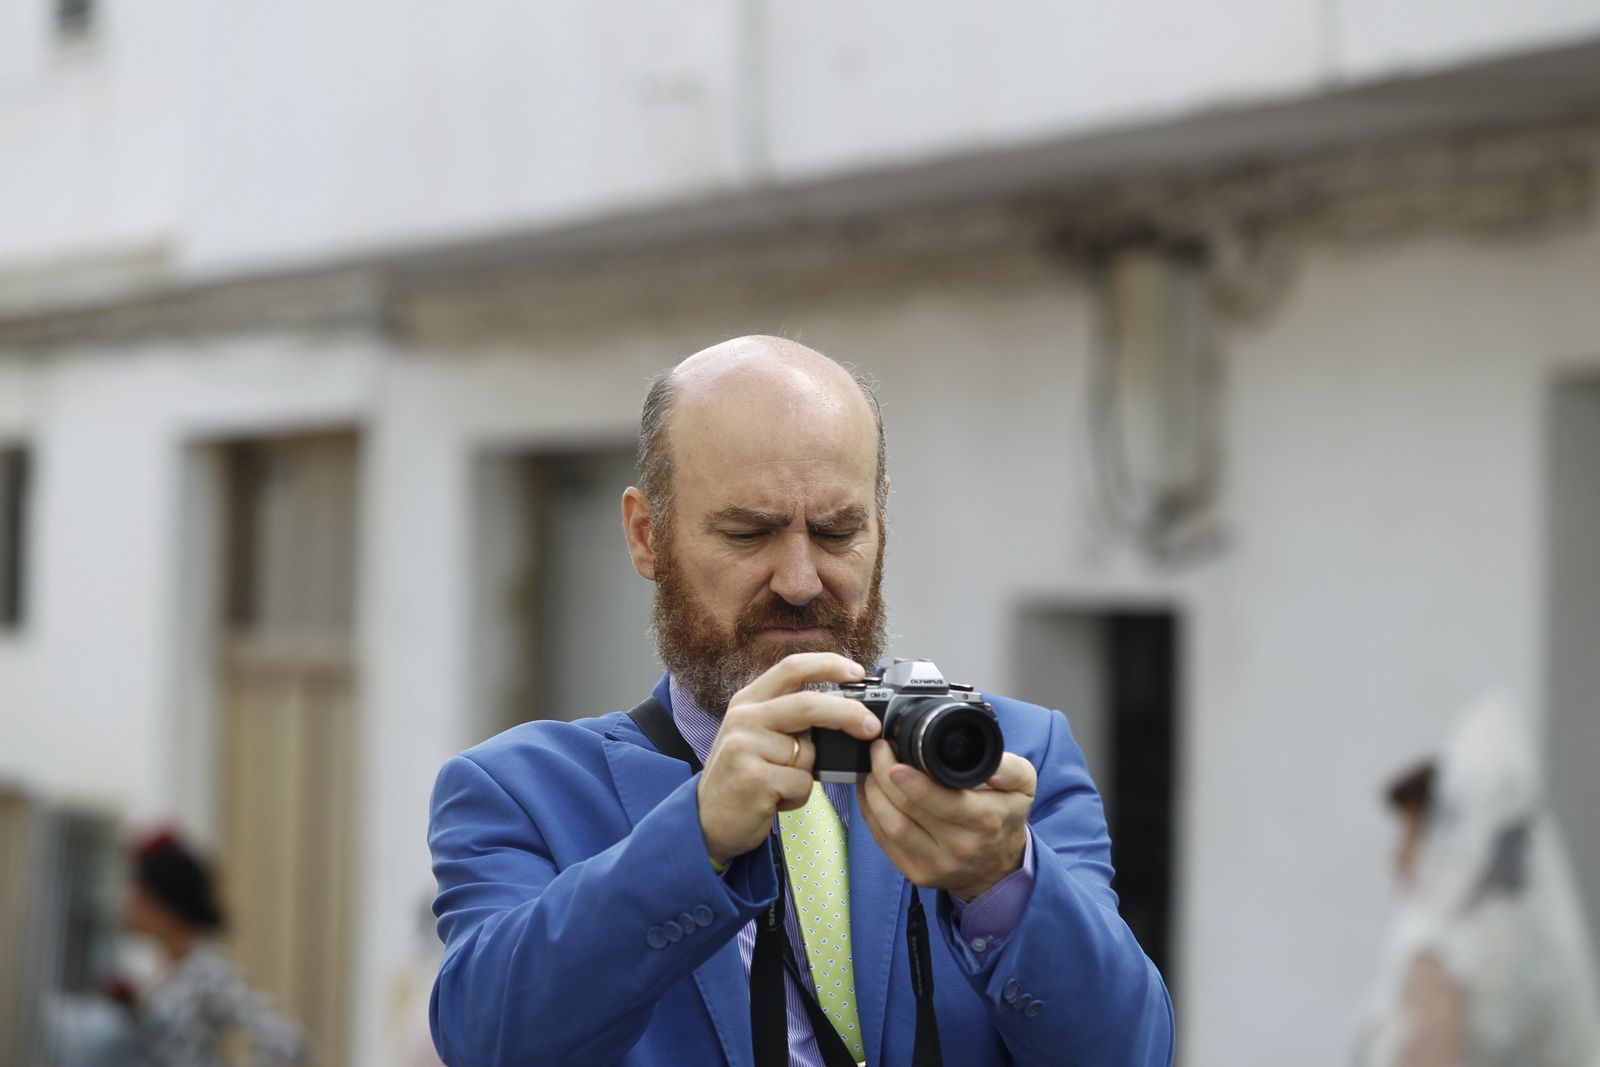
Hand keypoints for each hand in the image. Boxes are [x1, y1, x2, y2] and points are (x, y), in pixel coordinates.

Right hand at [697, 652, 881, 866]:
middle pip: (808, 704)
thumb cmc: (742, 776)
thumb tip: (843, 709)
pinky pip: (801, 782)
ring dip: (807, 774)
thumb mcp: (757, 735)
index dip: (828, 665)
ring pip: (808, 752)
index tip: (857, 673)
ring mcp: (746, 746)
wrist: (707, 820)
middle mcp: (744, 717)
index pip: (792, 668)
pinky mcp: (753, 778)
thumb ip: (790, 717)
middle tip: (872, 727)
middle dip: (848, 714)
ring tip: (781, 783)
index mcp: (749, 700)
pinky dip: (798, 796)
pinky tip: (775, 799)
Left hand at [856, 740, 1035, 900]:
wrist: (998, 868)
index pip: (943, 801)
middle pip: (908, 811)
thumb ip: (1012, 769)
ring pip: (891, 827)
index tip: (894, 760)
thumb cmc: (1004, 817)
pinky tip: (870, 792)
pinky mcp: (916, 874)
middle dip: (884, 776)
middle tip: (878, 751)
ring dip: (874, 794)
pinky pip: (883, 842)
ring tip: (871, 769)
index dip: (913, 781)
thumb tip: (992, 767)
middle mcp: (960, 847)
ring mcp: (936, 864)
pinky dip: (871, 813)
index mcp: (985, 820)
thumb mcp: (1023, 786)